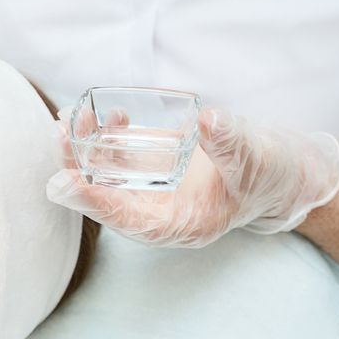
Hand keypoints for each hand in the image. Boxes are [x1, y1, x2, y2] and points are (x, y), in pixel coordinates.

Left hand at [46, 106, 338, 247]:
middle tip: (59, 134)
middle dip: (77, 168)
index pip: (128, 220)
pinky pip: (119, 156)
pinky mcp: (152, 166)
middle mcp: (158, 210)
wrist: (279, 169)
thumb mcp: (256, 159)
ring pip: (106, 174)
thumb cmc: (271, 173)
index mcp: (181, 225)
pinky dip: (105, 136)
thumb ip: (229, 142)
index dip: (94, 202)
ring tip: (69, 116)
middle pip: (105, 196)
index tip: (65, 183)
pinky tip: (104, 114)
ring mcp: (152, 188)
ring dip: (84, 147)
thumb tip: (206, 119)